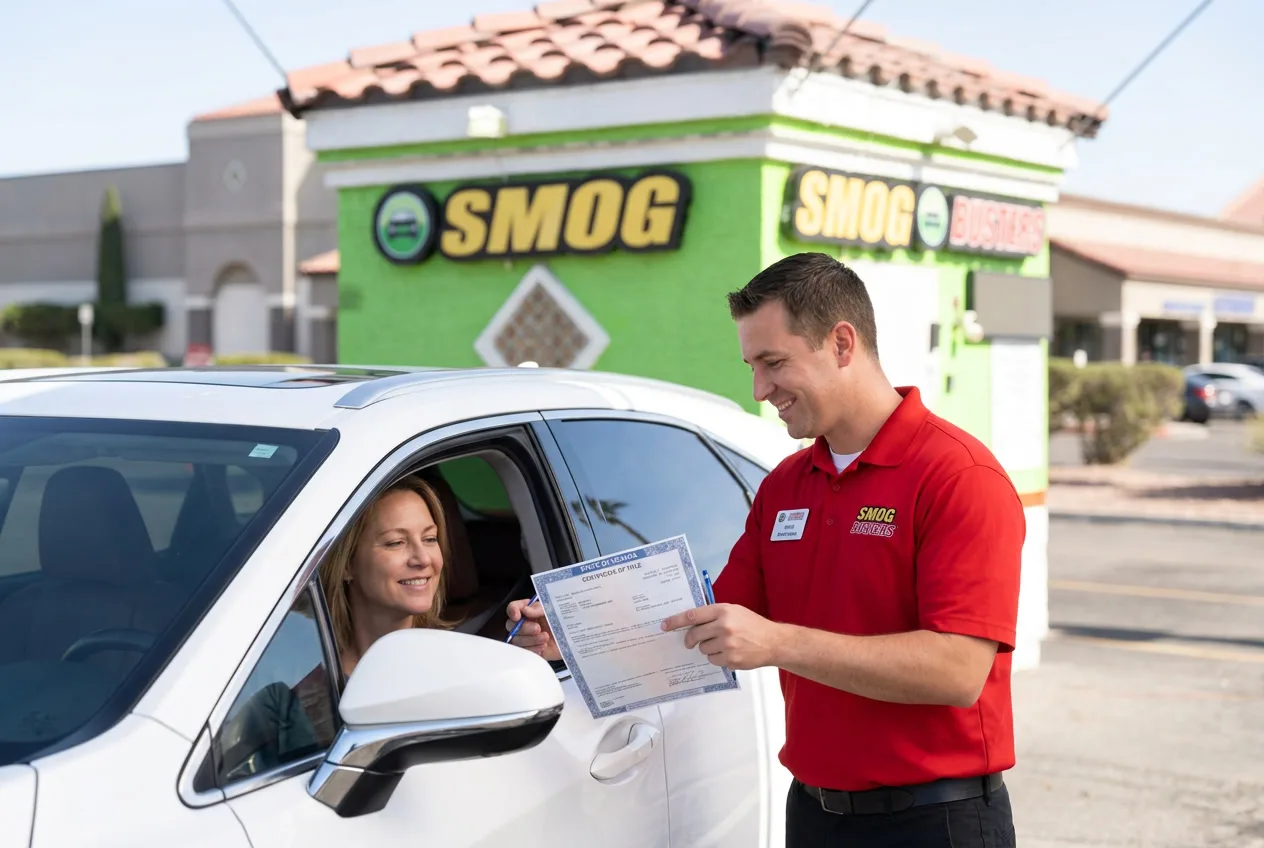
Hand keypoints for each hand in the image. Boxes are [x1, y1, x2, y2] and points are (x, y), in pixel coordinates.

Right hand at [506, 597, 560, 661]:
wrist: (574, 638)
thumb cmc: (564, 620)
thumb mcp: (553, 609)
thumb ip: (539, 608)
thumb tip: (525, 610)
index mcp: (528, 610)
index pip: (513, 608)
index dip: (512, 611)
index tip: (518, 616)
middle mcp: (524, 624)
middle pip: (511, 626)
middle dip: (524, 628)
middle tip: (538, 628)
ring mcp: (526, 638)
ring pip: (516, 640)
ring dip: (530, 640)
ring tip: (545, 638)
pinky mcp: (531, 650)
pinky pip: (524, 651)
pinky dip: (533, 649)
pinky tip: (543, 647)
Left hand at [660, 603, 783, 670]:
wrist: (773, 641)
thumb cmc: (752, 624)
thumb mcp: (734, 611)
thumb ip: (714, 614)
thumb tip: (691, 622)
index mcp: (723, 611)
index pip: (692, 615)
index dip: (675, 621)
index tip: (664, 625)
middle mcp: (724, 627)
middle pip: (694, 634)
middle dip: (689, 639)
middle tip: (690, 642)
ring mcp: (727, 645)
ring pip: (703, 649)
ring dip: (707, 648)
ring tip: (721, 644)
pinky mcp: (731, 659)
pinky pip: (713, 660)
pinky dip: (717, 658)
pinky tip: (728, 653)